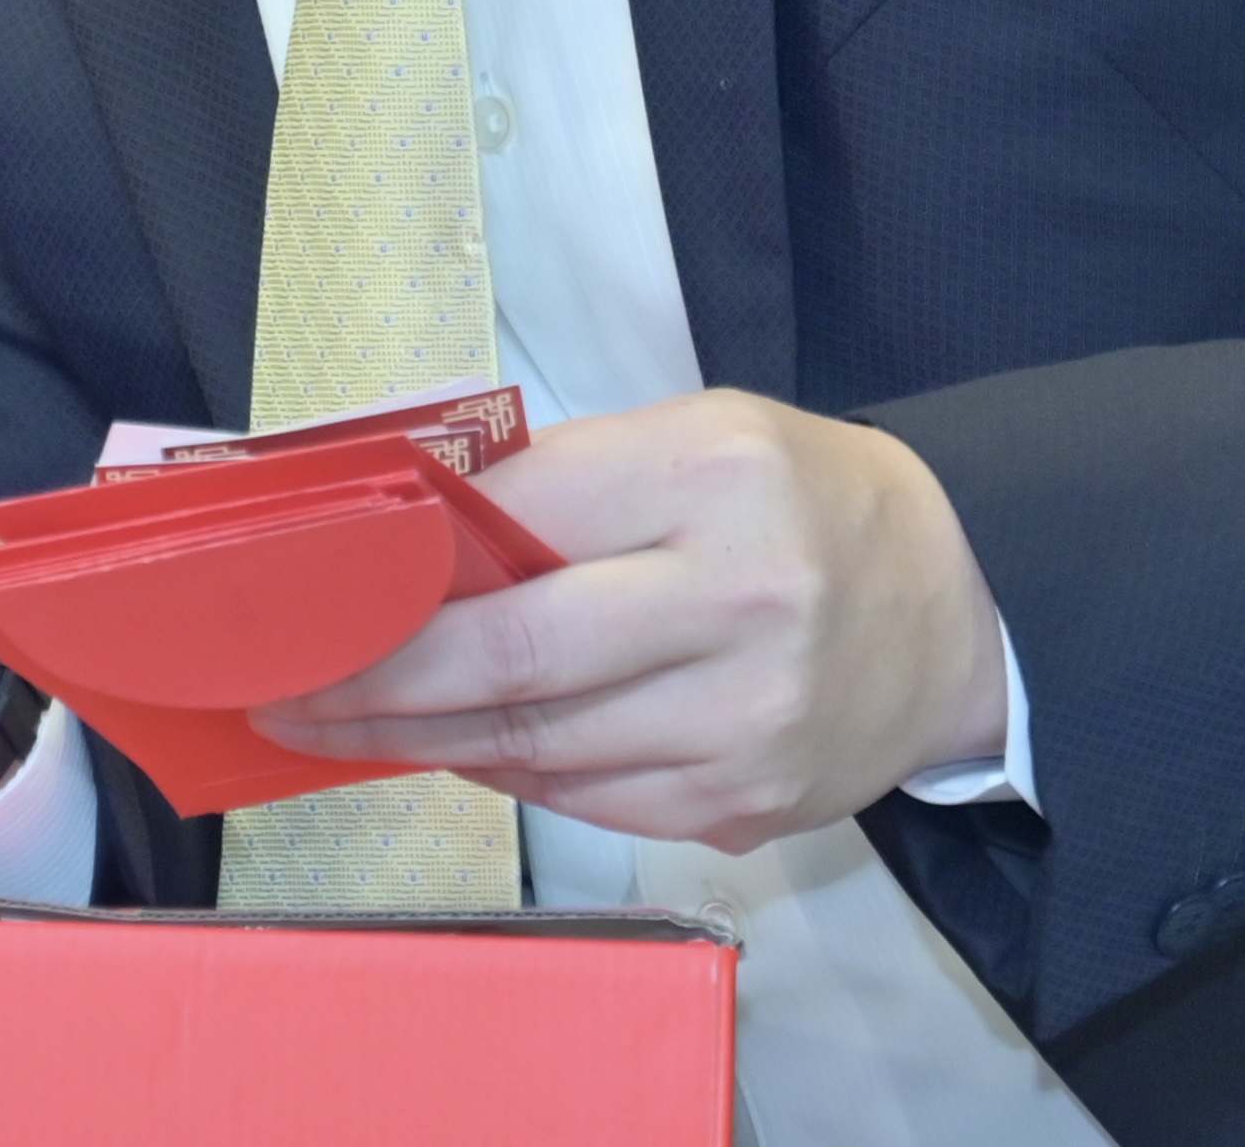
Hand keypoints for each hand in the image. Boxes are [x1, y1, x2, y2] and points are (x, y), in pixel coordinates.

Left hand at [258, 390, 1008, 849]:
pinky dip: (507, 771)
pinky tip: (455, 746)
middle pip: (512, 659)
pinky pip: (588, 799)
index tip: (306, 587)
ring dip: (421, 738)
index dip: (398, 566)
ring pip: (536, 746)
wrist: (958, 608)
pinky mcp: (747, 808)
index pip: (515, 520)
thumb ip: (561, 480)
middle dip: (376, 682)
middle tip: (285, 689)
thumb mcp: (695, 435)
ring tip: (343, 721)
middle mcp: (739, 603)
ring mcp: (746, 724)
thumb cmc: (799, 500)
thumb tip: (404, 535)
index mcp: (714, 476)